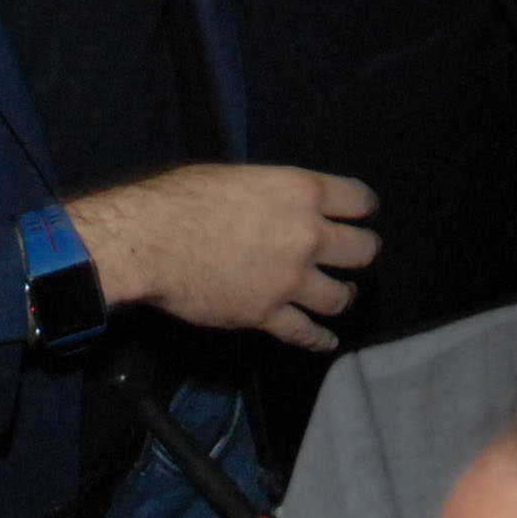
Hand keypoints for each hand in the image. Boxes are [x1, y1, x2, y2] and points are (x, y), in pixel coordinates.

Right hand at [64, 165, 378, 350]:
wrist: (152, 242)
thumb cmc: (183, 198)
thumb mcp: (238, 177)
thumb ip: (272, 193)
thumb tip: (277, 203)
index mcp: (300, 192)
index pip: (358, 199)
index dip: (364, 207)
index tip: (363, 213)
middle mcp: (307, 235)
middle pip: (362, 249)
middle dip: (363, 251)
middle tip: (357, 254)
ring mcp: (290, 279)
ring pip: (340, 296)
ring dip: (344, 296)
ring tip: (343, 295)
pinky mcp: (268, 314)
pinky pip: (304, 332)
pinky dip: (319, 339)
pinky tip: (326, 340)